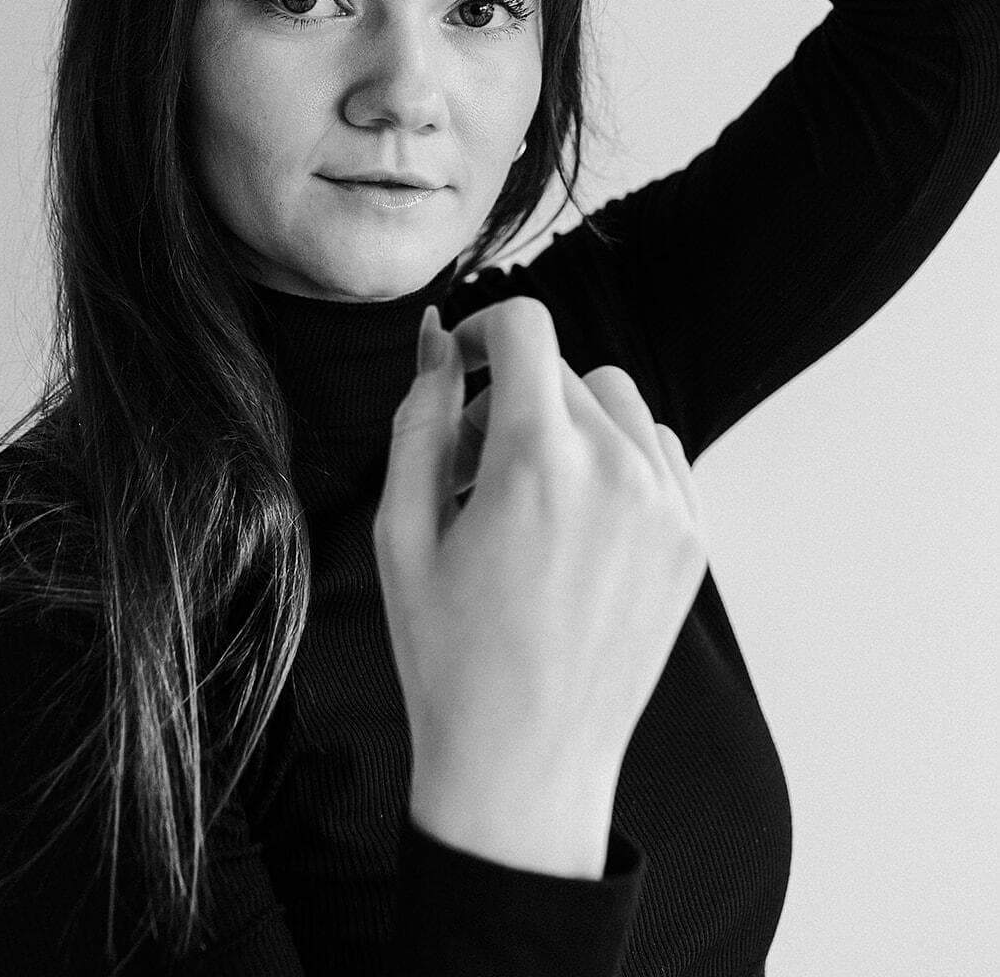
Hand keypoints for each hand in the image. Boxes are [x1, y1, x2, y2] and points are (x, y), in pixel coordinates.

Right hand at [373, 296, 707, 874]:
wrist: (523, 768)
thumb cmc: (448, 657)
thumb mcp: (402, 531)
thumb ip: (420, 419)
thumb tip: (437, 344)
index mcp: (537, 461)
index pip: (525, 326)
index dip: (481, 330)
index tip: (460, 367)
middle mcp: (616, 470)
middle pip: (562, 371)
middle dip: (509, 399)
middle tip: (470, 473)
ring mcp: (666, 505)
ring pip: (617, 401)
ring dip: (568, 423)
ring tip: (527, 496)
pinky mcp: (693, 539)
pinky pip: (660, 449)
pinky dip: (618, 457)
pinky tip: (577, 516)